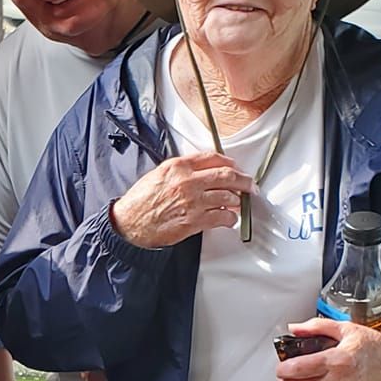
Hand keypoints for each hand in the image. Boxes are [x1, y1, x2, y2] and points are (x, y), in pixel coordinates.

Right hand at [109, 153, 254, 249]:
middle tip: (250, 185)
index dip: (229, 162)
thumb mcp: (159, 174)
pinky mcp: (195, 221)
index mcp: (178, 166)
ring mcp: (193, 201)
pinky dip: (230, 219)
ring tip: (237, 204)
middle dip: (243, 180)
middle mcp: (188, 181)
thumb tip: (202, 171)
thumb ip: (182, 170)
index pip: (213, 157)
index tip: (235, 167)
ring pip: (228, 197)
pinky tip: (229, 219)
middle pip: (226, 175)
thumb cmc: (141, 201)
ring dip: (237, 201)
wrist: (130, 223)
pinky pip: (222, 217)